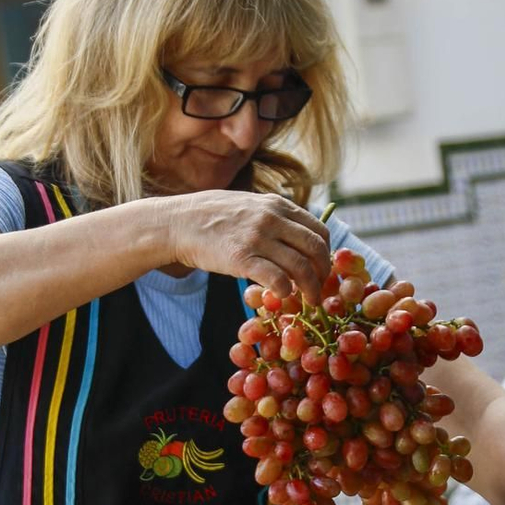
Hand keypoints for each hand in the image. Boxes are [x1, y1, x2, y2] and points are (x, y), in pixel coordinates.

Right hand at [164, 189, 330, 304]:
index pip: (318, 230)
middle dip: (323, 273)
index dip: (326, 253)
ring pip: (301, 267)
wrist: (177, 223)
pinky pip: (278, 279)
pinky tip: (281, 295)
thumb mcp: (249, 204)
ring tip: (308, 300)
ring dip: (310, 289)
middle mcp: (272, 218)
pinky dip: (286, 291)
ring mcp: (257, 238)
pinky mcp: (242, 258)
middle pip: (315, 249)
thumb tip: (297, 235)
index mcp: (277, 205)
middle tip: (319, 289)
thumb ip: (274, 216)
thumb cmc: (211, 216)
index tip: (321, 269)